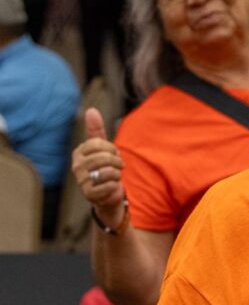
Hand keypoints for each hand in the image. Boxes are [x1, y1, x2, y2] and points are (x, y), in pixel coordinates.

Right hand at [71, 108, 125, 224]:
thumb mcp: (102, 147)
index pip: (99, 144)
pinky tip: (111, 187)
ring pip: (108, 171)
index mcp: (78, 153)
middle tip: (117, 167)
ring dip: (117, 174)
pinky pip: (110, 185)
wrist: (107, 193)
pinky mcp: (89, 195)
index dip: (112, 149)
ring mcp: (81, 181)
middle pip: (105, 158)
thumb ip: (96, 130)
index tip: (113, 154)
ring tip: (114, 176)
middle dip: (117, 162)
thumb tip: (91, 110)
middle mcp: (76, 166)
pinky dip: (115, 186)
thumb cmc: (104, 167)